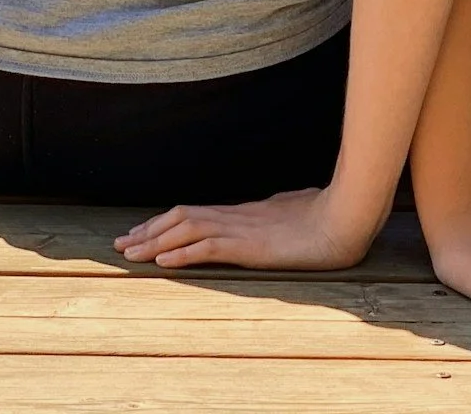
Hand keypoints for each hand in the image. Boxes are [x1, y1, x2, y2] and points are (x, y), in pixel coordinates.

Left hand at [114, 183, 378, 270]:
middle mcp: (240, 216)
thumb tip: (277, 210)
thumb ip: (282, 212)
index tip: (144, 232)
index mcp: (249, 211)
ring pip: (188, 228)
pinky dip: (182, 252)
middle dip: (149, 229)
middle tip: (122, 243)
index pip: (198, 213)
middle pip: (183, 217)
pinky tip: (163, 260)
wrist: (349, 215)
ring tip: (130, 253)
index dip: (167, 222)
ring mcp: (244, 228)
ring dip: (155, 241)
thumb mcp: (299, 211)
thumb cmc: (331, 214)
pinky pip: (209, 247)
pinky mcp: (252, 245)